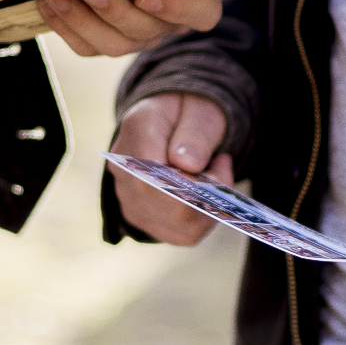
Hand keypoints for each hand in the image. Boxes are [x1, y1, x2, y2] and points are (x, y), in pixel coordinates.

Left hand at [39, 0, 224, 56]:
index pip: (202, 12)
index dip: (179, 9)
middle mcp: (165, 18)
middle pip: (148, 30)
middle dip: (117, 12)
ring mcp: (134, 34)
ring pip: (115, 44)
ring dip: (85, 21)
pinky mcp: (100, 41)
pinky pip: (85, 45)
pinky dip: (64, 26)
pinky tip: (46, 1)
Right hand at [110, 92, 230, 245]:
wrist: (174, 118)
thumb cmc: (188, 111)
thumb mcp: (200, 109)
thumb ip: (195, 134)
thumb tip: (187, 165)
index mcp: (135, 133)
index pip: (153, 177)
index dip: (191, 183)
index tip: (220, 163)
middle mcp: (124, 172)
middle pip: (169, 207)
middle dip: (208, 193)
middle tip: (221, 165)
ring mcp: (130, 200)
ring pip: (181, 227)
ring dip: (210, 207)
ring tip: (214, 174)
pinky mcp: (145, 219)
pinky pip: (183, 235)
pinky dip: (205, 219)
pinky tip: (206, 194)